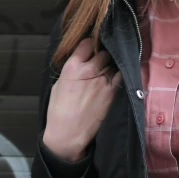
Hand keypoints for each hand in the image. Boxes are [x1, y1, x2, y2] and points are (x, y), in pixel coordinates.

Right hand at [42, 38, 121, 161]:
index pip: (86, 43)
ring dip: (109, 66)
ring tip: (105, 73)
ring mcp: (102, 80)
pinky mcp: (112, 91)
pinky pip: (120, 75)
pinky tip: (113, 79)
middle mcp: (89, 70)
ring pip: (111, 63)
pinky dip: (118, 75)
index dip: (89, 45)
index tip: (90, 48)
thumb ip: (71, 70)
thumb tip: (80, 62)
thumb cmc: (58, 111)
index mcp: (72, 66)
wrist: (68, 134)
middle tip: (99, 62)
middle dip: (101, 55)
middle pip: (102, 52)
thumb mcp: (58, 85)